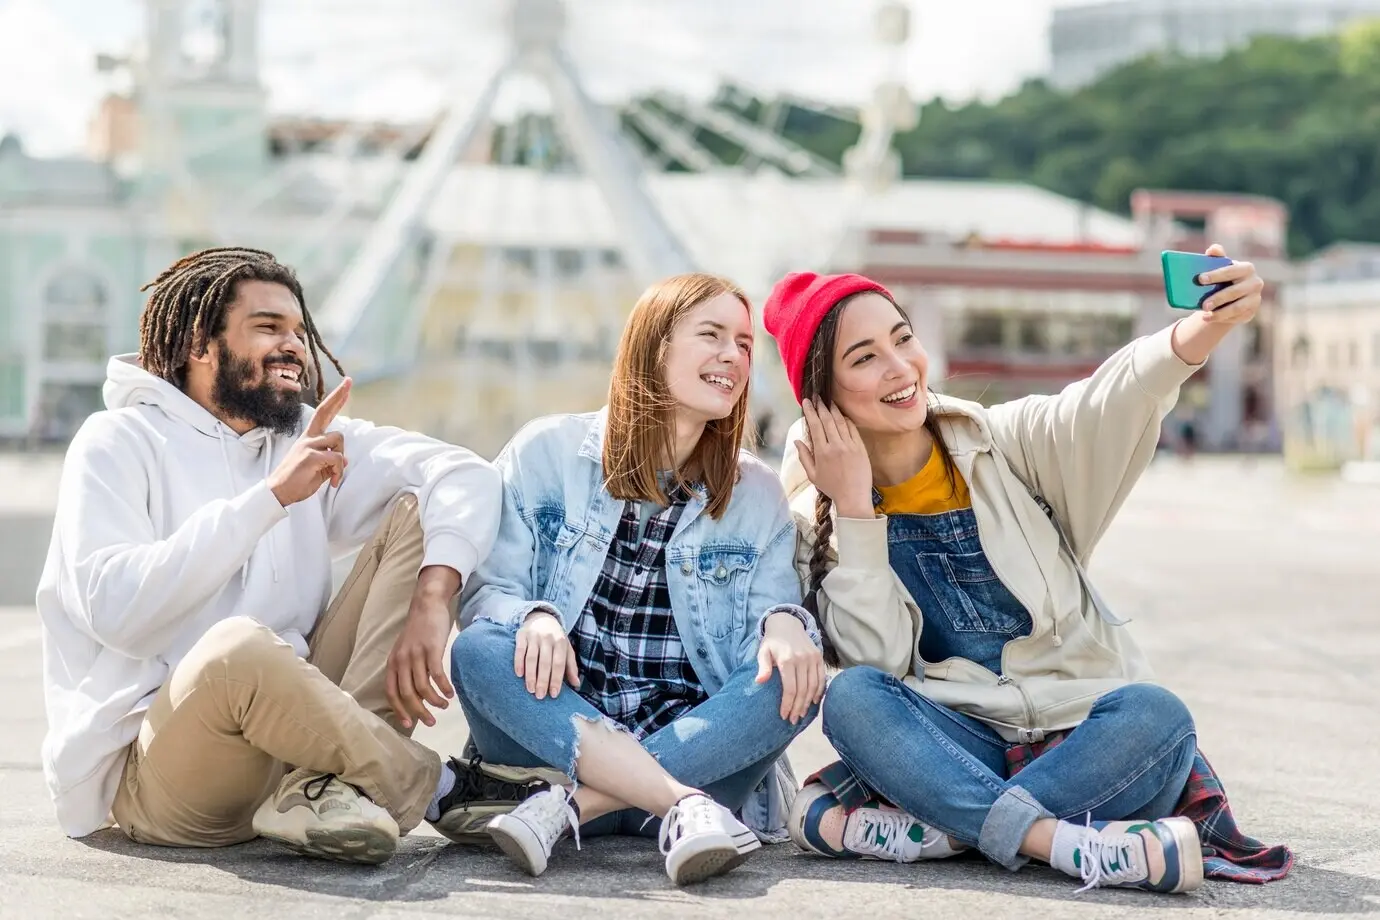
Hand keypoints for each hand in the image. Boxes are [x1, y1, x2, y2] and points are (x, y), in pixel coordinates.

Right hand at [267, 378, 351, 505]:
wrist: (279, 492)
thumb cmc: (297, 481)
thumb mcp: (319, 469)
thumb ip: (331, 461)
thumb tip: (344, 458)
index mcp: (310, 438)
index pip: (323, 414)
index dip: (334, 400)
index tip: (345, 385)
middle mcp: (309, 437)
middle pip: (325, 411)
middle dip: (338, 395)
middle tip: (349, 381)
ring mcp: (309, 445)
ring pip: (339, 440)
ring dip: (341, 459)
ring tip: (333, 475)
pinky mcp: (311, 456)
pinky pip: (337, 459)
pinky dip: (339, 472)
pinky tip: (333, 482)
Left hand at [386, 566, 459, 729]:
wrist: (426, 605)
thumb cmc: (418, 630)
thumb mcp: (404, 650)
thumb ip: (405, 669)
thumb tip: (413, 694)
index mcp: (393, 663)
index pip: (392, 692)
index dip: (399, 710)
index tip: (408, 724)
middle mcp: (401, 660)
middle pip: (407, 694)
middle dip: (419, 711)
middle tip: (430, 722)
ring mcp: (416, 654)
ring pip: (423, 687)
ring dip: (434, 701)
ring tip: (444, 706)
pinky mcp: (432, 649)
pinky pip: (437, 675)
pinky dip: (444, 687)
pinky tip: (451, 693)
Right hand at [515, 609, 578, 699]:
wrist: (541, 617)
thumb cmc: (555, 639)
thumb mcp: (566, 649)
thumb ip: (571, 666)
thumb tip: (576, 684)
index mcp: (561, 642)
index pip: (559, 664)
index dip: (556, 679)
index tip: (554, 694)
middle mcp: (548, 638)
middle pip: (545, 662)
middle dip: (543, 681)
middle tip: (540, 696)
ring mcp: (534, 636)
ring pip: (531, 658)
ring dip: (530, 675)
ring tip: (530, 689)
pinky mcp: (521, 635)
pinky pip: (519, 650)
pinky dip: (518, 662)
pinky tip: (519, 674)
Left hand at [755, 613, 825, 724]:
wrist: (787, 623)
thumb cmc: (772, 642)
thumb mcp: (763, 652)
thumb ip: (763, 667)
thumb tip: (759, 681)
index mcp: (787, 660)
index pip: (790, 688)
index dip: (788, 704)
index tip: (784, 716)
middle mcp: (802, 659)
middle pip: (803, 690)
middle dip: (798, 707)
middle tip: (793, 720)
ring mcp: (812, 658)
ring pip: (813, 686)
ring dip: (808, 703)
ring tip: (802, 714)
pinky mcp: (819, 657)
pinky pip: (822, 678)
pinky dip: (819, 691)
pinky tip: (813, 702)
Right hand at [795, 398, 872, 517]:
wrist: (853, 497)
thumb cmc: (831, 487)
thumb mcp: (812, 475)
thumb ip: (804, 456)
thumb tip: (797, 440)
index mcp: (822, 452)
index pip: (815, 425)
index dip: (810, 411)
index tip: (806, 402)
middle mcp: (836, 445)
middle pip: (827, 420)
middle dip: (821, 406)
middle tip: (817, 396)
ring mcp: (850, 445)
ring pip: (840, 422)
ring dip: (833, 410)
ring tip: (828, 401)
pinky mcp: (860, 447)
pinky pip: (852, 429)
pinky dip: (846, 420)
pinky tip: (842, 415)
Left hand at [1195, 244, 1263, 325]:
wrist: (1232, 296)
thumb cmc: (1224, 278)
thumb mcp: (1221, 267)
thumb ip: (1217, 257)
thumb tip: (1212, 249)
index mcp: (1247, 268)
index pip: (1231, 271)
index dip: (1216, 274)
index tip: (1200, 279)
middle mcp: (1255, 283)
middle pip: (1234, 291)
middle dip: (1218, 298)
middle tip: (1203, 305)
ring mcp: (1255, 299)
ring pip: (1237, 307)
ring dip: (1220, 312)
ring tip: (1205, 315)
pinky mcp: (1251, 312)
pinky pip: (1236, 317)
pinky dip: (1222, 318)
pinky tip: (1210, 318)